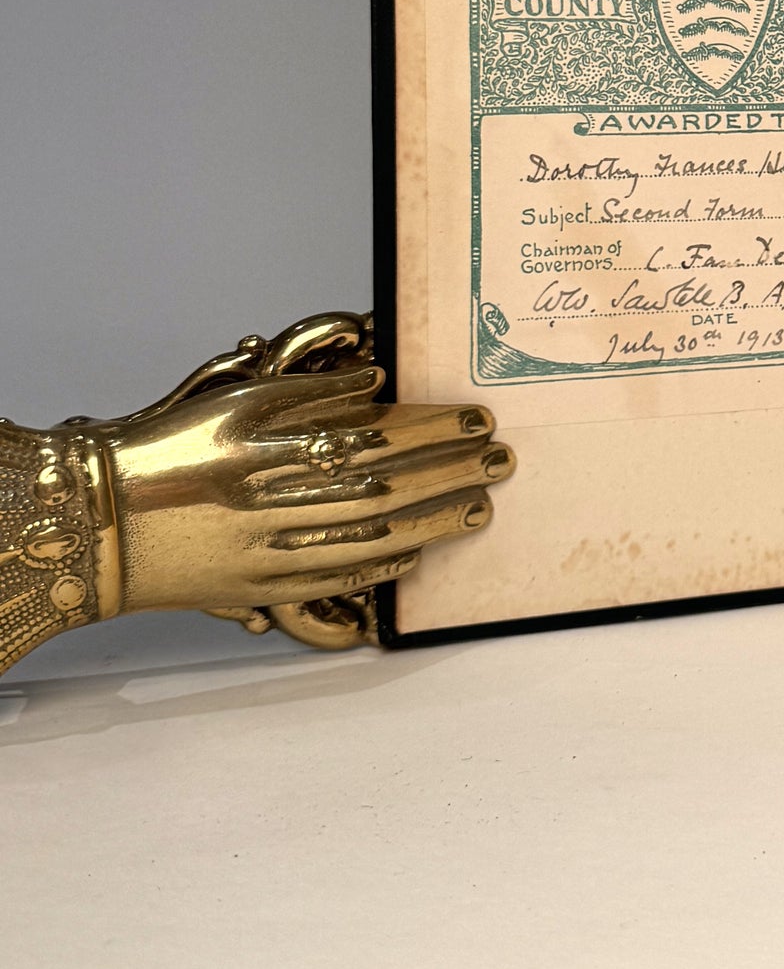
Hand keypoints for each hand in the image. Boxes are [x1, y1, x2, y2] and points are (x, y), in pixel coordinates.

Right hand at [105, 360, 511, 613]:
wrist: (95, 523)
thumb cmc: (169, 450)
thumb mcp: (234, 403)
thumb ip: (310, 394)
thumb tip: (379, 381)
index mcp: (274, 451)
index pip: (378, 438)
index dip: (435, 429)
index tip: (478, 419)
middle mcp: (277, 503)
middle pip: (389, 489)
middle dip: (452, 472)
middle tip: (502, 459)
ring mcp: (271, 552)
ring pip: (373, 538)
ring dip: (434, 521)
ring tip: (480, 505)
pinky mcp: (261, 587)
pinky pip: (337, 578)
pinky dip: (384, 564)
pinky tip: (418, 551)